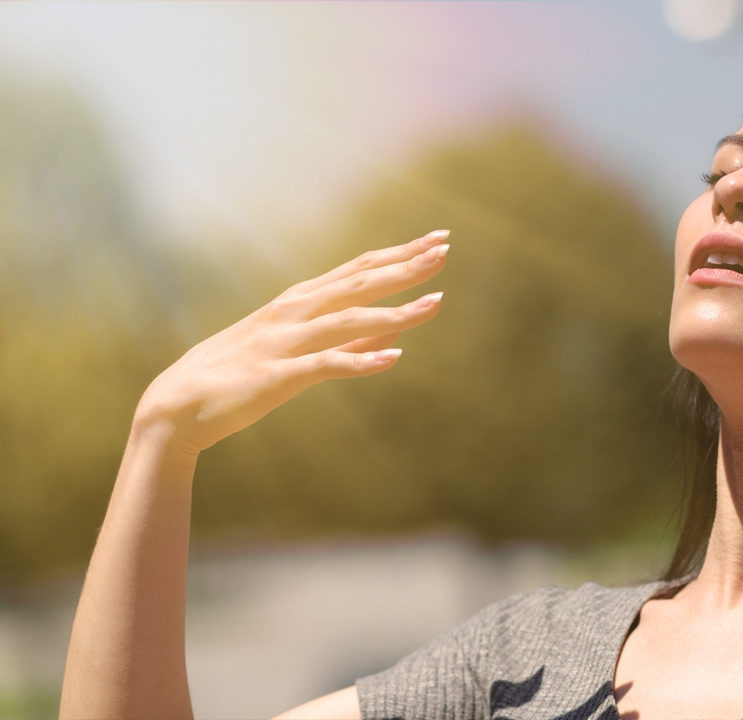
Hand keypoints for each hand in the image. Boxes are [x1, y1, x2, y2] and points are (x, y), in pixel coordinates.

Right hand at [136, 230, 450, 454]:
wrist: (177, 407)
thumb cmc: (240, 374)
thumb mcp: (298, 347)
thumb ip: (350, 335)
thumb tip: (399, 324)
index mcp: (299, 301)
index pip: (358, 269)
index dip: (399, 254)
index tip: (436, 240)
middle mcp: (293, 312)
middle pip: (358, 283)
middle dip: (405, 267)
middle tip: (444, 251)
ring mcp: (285, 342)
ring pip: (349, 320)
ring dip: (396, 311)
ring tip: (436, 305)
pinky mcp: (277, 377)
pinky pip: (325, 366)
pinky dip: (359, 360)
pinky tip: (392, 359)